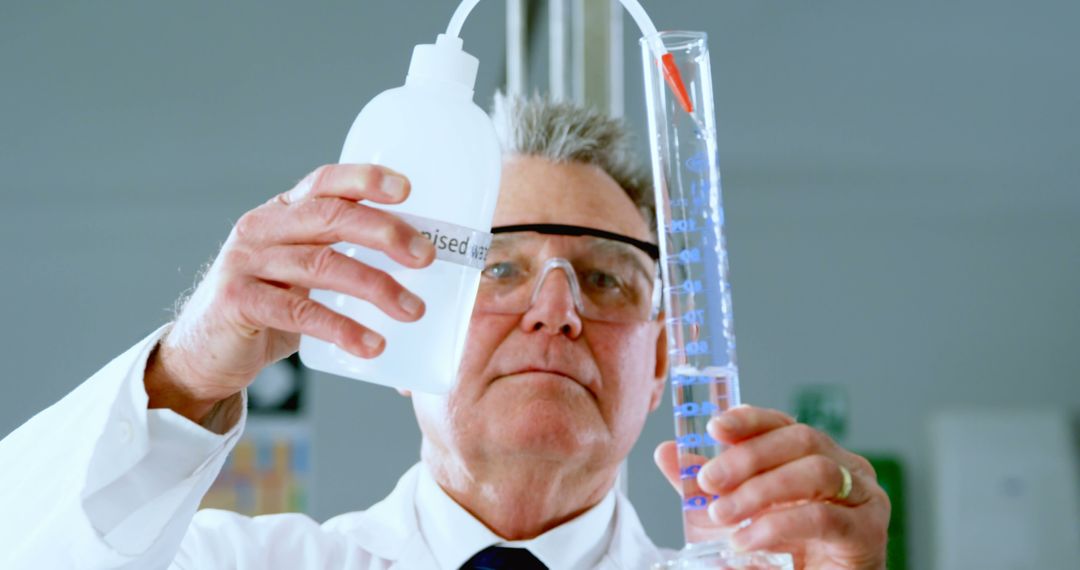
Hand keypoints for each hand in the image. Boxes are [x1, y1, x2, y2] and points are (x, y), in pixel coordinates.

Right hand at [146, 164, 435, 421]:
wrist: (206, 354)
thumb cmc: (269, 309)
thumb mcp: (302, 273)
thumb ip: (342, 256)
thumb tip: (418, 263)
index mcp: (282, 213)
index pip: (325, 183)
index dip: (365, 179)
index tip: (406, 189)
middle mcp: (262, 228)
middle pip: (331, 217)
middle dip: (385, 233)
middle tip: (425, 257)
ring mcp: (245, 262)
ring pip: (322, 265)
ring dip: (376, 287)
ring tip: (413, 311)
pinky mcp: (238, 301)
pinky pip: (300, 312)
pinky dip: (342, 328)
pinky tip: (372, 344)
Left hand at [655, 406, 889, 569]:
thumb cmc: (780, 557)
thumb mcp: (730, 519)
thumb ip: (702, 489)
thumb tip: (667, 452)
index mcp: (811, 456)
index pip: (783, 423)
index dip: (750, 420)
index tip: (715, 426)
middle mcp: (843, 467)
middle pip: (800, 438)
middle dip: (748, 456)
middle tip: (709, 480)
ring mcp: (862, 497)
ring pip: (815, 471)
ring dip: (761, 490)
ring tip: (724, 514)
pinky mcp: (867, 533)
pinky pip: (824, 516)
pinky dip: (778, 525)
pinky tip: (748, 539)